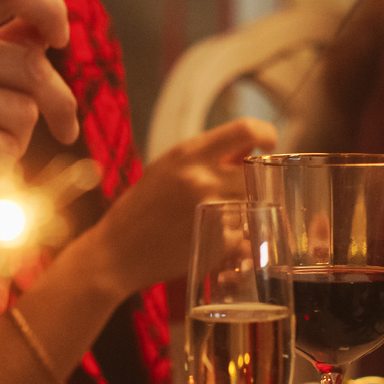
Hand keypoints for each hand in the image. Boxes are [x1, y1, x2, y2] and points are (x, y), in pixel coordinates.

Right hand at [78, 118, 277, 292]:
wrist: (116, 253)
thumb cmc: (139, 209)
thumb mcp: (166, 169)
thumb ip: (206, 158)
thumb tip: (248, 149)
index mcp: (188, 154)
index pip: (245, 129)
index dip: (265, 133)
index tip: (268, 144)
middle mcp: (203, 179)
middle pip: (256, 171)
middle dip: (254, 180)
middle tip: (242, 190)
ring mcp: (213, 211)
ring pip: (252, 203)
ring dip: (244, 210)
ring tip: (215, 219)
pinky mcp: (219, 243)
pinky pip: (242, 235)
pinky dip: (231, 239)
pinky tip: (206, 240)